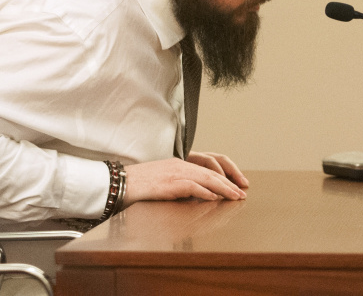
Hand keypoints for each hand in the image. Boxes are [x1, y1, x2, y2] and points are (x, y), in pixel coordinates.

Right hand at [122, 156, 246, 206]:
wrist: (120, 182)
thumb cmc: (138, 185)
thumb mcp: (163, 183)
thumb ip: (180, 186)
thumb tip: (197, 196)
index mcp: (179, 164)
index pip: (207, 169)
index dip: (224, 178)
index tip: (235, 187)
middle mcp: (180, 165)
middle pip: (211, 173)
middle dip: (229, 184)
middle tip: (242, 193)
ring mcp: (175, 173)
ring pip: (206, 179)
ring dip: (223, 189)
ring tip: (235, 196)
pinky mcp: (170, 183)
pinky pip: (192, 187)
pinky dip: (206, 192)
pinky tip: (215, 198)